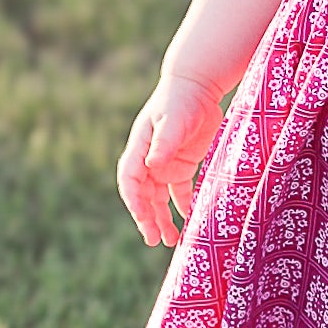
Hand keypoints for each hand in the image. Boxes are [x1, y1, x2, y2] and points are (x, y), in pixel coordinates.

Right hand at [117, 72, 222, 247]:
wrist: (197, 86)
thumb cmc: (182, 100)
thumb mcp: (173, 119)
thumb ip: (164, 142)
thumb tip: (153, 166)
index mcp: (139, 149)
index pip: (130, 181)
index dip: (134, 201)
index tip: (143, 218)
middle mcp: (149, 160)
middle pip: (143, 196)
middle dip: (146, 218)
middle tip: (153, 239)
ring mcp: (164, 164)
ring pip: (158, 199)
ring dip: (161, 219)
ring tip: (167, 240)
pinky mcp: (182, 165)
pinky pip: (179, 192)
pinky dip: (182, 207)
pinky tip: (187, 223)